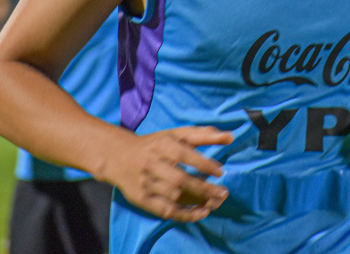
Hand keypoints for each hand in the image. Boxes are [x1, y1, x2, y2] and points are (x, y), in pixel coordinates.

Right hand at [112, 126, 232, 221]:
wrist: (119, 156)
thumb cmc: (155, 144)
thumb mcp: (176, 134)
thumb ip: (203, 134)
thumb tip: (230, 136)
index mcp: (161, 144)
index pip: (184, 154)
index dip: (203, 164)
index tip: (220, 171)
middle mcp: (152, 163)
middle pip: (180, 179)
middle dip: (204, 188)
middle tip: (223, 193)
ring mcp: (146, 183)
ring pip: (174, 196)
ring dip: (197, 201)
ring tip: (215, 203)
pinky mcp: (142, 199)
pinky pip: (165, 210)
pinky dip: (184, 214)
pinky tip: (201, 213)